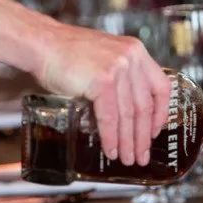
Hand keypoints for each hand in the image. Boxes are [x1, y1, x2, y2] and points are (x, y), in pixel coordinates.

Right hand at [34, 22, 169, 166]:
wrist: (41, 44)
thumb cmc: (67, 54)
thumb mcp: (105, 58)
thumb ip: (121, 79)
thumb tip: (128, 115)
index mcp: (136, 51)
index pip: (161, 87)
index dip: (160, 114)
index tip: (154, 132)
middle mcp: (131, 58)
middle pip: (144, 106)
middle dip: (143, 136)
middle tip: (142, 156)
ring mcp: (118, 68)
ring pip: (128, 114)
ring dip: (128, 142)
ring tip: (127, 159)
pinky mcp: (102, 80)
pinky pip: (110, 117)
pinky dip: (110, 137)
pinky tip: (111, 150)